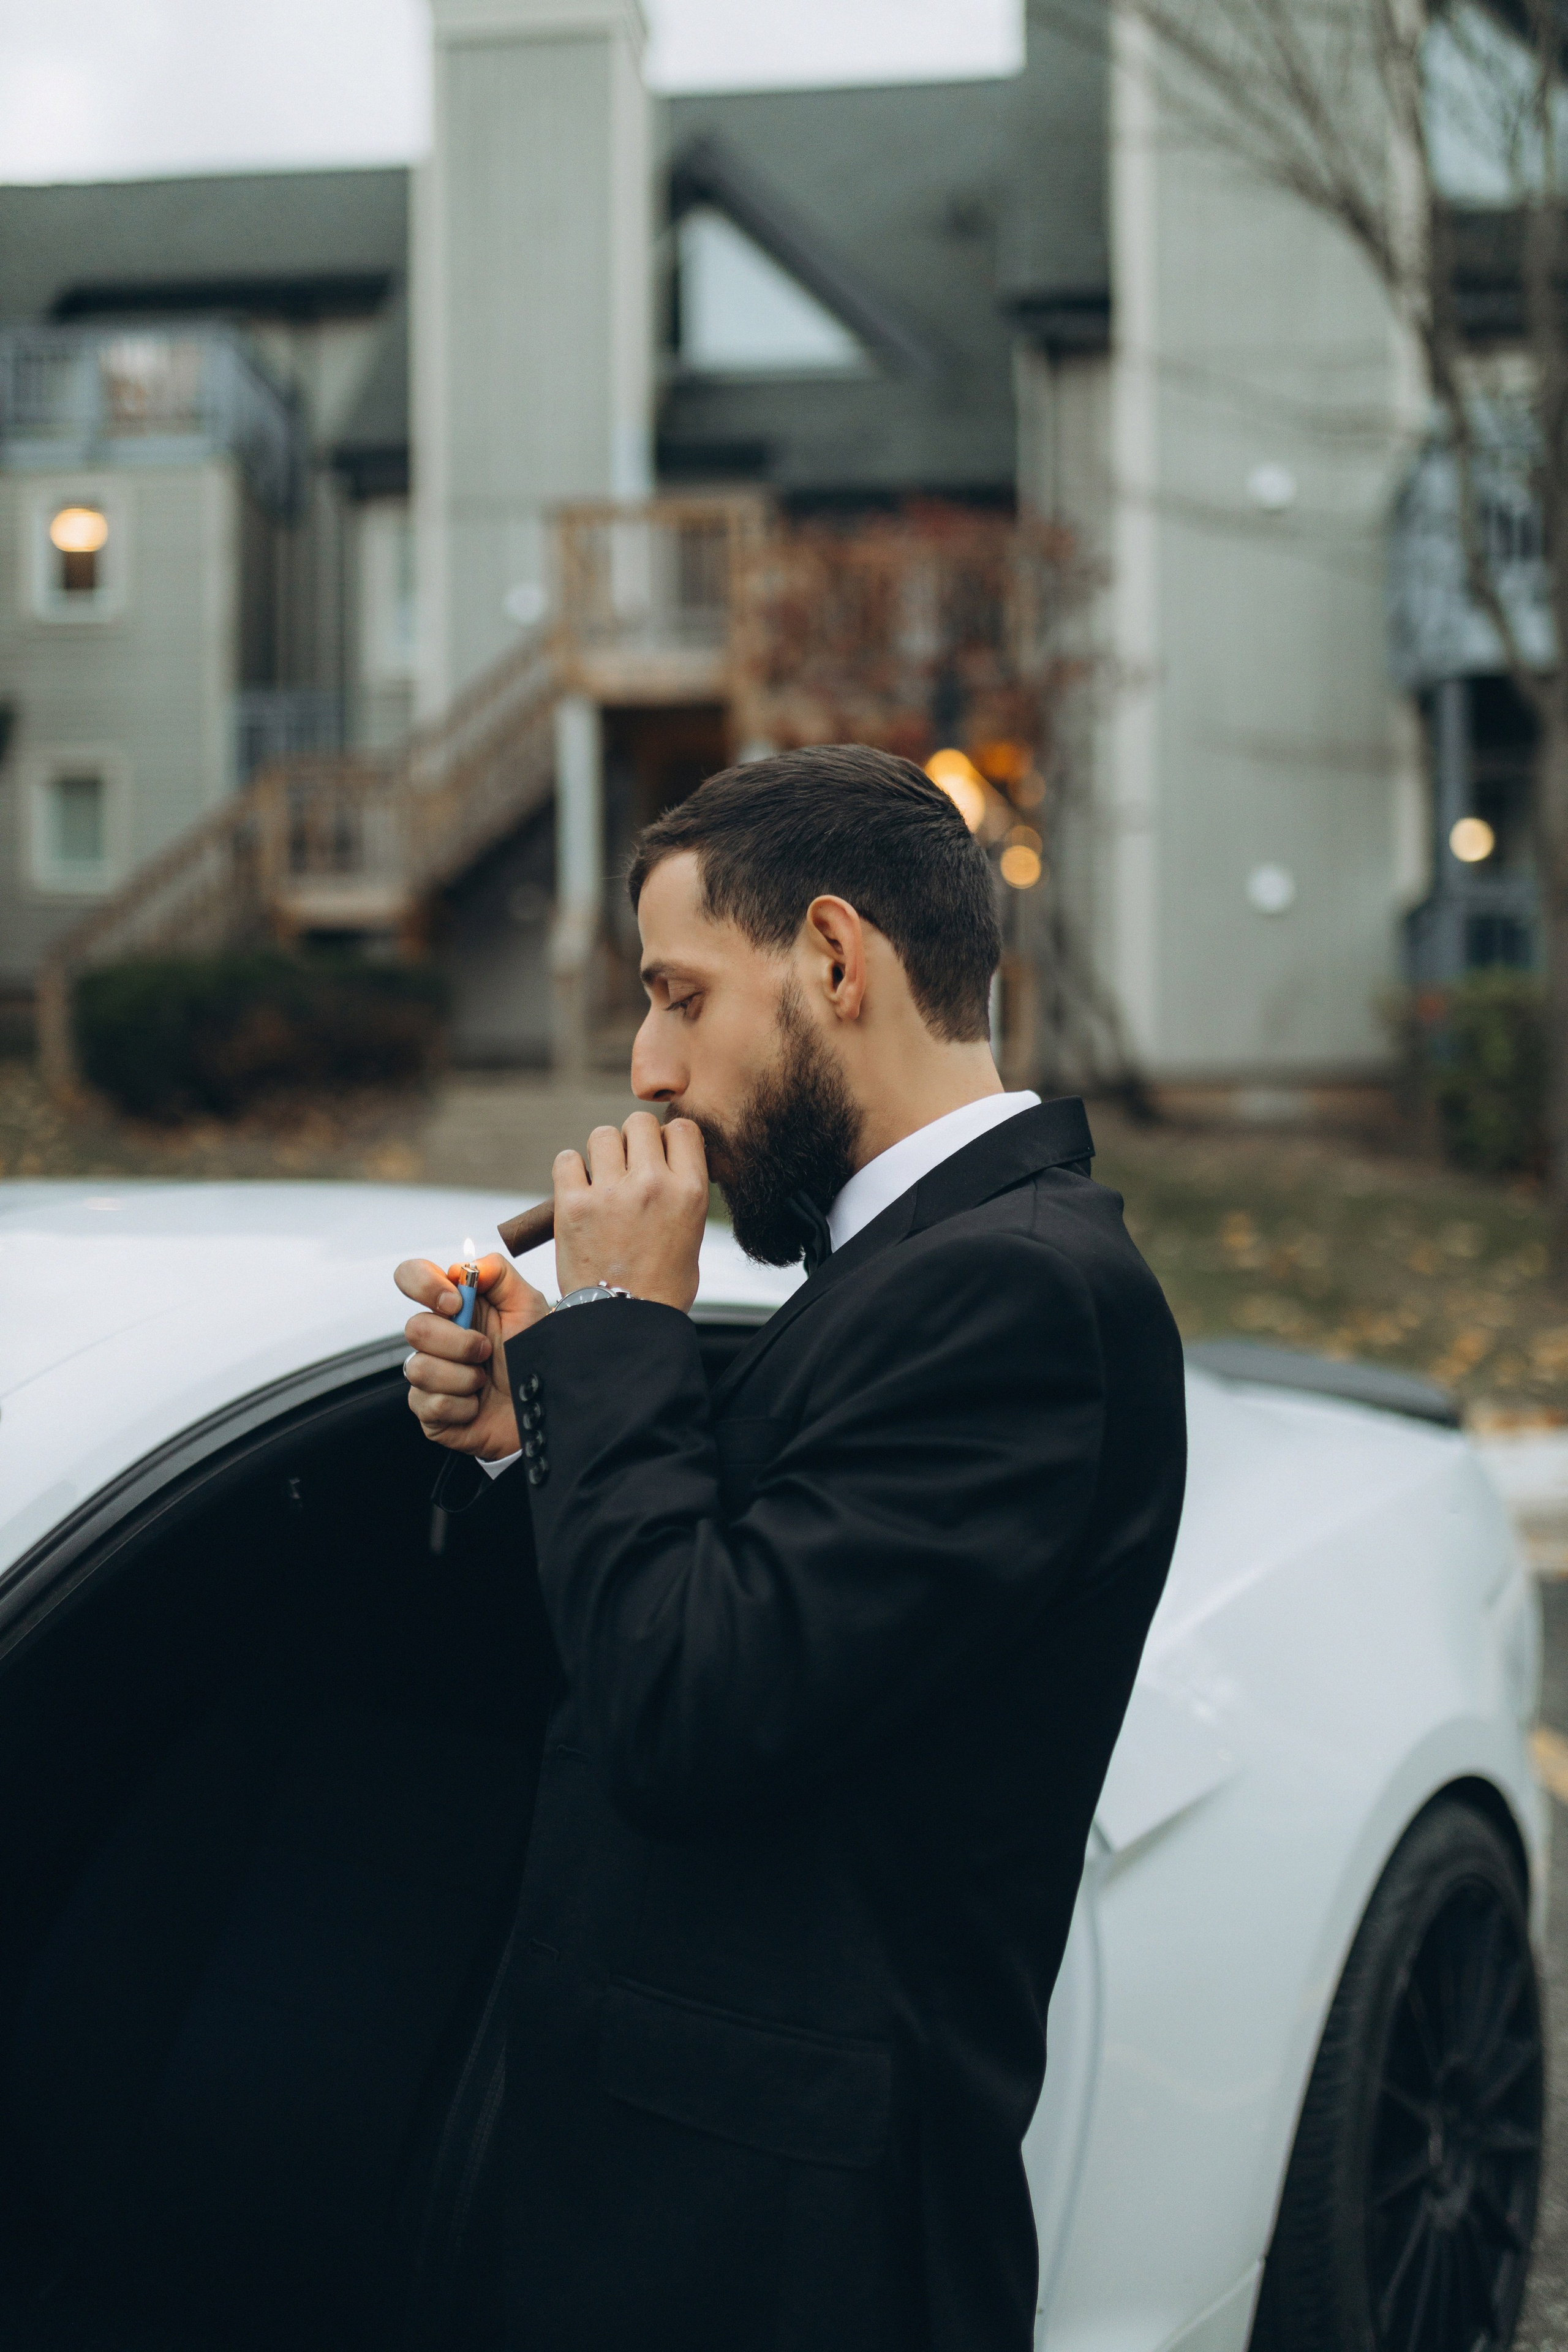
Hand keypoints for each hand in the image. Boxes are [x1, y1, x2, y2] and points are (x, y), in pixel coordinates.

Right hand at [396, 1251, 548, 1457]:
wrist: (545, 1407)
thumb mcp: (527, 1306)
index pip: (410, 1277)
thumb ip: (498, 1273)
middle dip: (458, 1343)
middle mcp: (435, 1338)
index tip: (456, 1302)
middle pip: (414, 1328)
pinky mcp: (429, 1411)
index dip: (424, 1285)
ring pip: (419, 1369)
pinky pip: (431, 1404)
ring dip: (464, 1377)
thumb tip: (463, 1265)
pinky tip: (478, 1405)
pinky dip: (463, 1406)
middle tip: (487, 1351)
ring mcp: (429, 1376)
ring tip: (485, 1381)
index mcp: (453, 1307)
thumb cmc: (534, 1356)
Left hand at [554, 1113, 707, 1309]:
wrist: (624, 1324)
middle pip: (639, 1123)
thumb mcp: (691, 1235)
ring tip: (601, 1181)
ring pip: (601, 1135)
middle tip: (626, 1168)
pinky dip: (570, 1171)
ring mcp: (610, 1193)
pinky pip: (567, 1160)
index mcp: (689, 1191)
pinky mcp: (573, 1204)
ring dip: (601, 1153)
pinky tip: (577, 1190)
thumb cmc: (660, 1287)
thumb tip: (667, 1163)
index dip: (667, 1139)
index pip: (681, 1129)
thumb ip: (681, 1192)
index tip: (659, 1156)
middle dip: (633, 1140)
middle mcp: (652, 1184)